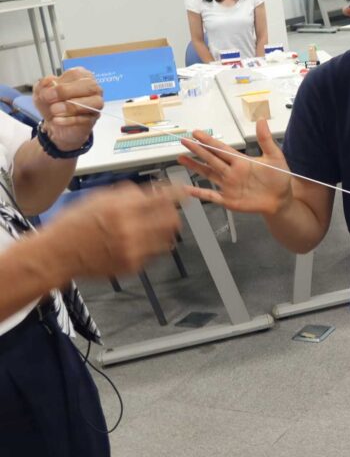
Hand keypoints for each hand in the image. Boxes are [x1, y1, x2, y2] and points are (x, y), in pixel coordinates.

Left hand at [32, 68, 102, 149]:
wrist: (54, 122)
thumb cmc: (52, 103)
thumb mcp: (41, 92)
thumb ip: (43, 84)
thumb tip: (50, 81)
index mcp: (80, 76)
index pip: (77, 75)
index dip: (61, 84)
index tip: (47, 93)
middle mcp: (92, 88)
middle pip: (90, 86)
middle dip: (67, 93)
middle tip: (50, 99)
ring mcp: (96, 104)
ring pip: (93, 102)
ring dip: (71, 107)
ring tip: (54, 111)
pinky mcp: (94, 118)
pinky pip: (86, 118)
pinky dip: (69, 120)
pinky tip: (57, 120)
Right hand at [47, 182, 181, 277]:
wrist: (57, 254)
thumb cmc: (74, 224)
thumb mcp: (99, 198)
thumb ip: (129, 194)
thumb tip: (153, 190)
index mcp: (121, 209)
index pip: (162, 198)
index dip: (177, 193)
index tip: (185, 191)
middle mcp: (130, 230)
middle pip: (172, 220)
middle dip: (174, 213)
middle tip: (169, 211)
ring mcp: (133, 250)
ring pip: (167, 238)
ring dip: (165, 230)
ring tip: (152, 227)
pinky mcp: (132, 266)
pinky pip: (152, 253)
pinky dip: (149, 245)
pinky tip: (134, 241)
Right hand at [177, 119, 291, 214]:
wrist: (281, 199)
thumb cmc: (278, 178)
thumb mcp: (275, 157)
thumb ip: (266, 140)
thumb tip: (262, 119)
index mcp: (241, 160)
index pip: (221, 149)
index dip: (209, 141)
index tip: (196, 133)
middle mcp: (231, 171)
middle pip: (211, 159)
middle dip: (197, 150)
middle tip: (184, 141)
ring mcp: (228, 185)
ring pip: (208, 173)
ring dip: (194, 166)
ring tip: (181, 158)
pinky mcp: (228, 199)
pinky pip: (211, 196)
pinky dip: (199, 193)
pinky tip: (187, 189)